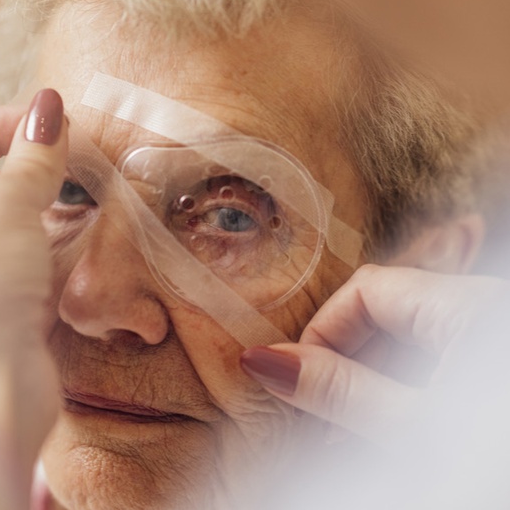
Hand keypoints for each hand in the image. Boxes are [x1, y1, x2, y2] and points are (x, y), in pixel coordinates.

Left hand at [0, 90, 66, 509]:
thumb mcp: (2, 206)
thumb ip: (30, 157)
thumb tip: (51, 107)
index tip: (48, 121)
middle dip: (20, 164)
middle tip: (69, 153)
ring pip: (1, 223)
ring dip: (40, 204)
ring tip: (80, 190)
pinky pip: (21, 259)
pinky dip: (48, 243)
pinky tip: (79, 235)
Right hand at [240, 265, 509, 446]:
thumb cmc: (496, 461)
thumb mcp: (414, 429)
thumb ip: (338, 390)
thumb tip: (264, 360)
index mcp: (469, 309)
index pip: (367, 289)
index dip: (321, 331)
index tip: (297, 380)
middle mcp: (484, 309)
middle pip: (386, 312)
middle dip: (344, 362)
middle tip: (322, 420)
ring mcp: (488, 339)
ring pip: (410, 341)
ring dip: (372, 380)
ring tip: (354, 434)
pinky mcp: (489, 367)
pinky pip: (437, 361)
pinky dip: (406, 390)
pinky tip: (393, 427)